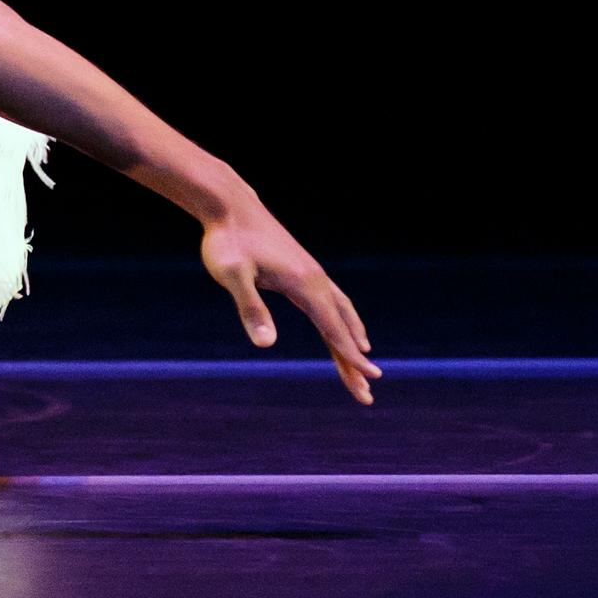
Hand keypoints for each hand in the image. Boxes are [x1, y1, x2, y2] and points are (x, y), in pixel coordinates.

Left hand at [199, 199, 379, 403]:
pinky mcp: (302, 268)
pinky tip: (341, 326)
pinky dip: (341, 319)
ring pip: (339, 312)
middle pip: (341, 327)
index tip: (371, 379)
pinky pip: (330, 300)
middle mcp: (315, 279)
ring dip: (352, 339)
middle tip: (366, 392)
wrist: (229, 206)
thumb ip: (250, 308)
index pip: (333, 329)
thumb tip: (267, 345)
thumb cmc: (226, 241)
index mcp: (304, 285)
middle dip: (354, 360)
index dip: (351, 356)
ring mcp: (311, 272)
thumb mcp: (232, 275)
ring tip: (363, 360)